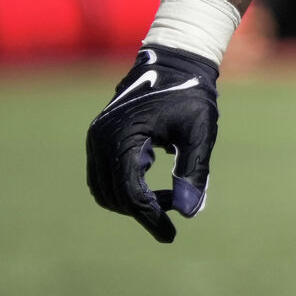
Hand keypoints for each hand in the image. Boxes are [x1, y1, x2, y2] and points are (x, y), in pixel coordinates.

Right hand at [84, 45, 218, 242]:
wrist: (176, 61)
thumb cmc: (191, 94)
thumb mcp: (199, 131)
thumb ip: (193, 171)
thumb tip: (189, 211)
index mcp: (123, 137)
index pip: (130, 192)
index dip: (150, 216)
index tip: (170, 234)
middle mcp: (101, 139)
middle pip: (113, 195)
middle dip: (143, 210)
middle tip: (177, 210)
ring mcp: (96, 139)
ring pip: (105, 189)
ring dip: (133, 201)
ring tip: (170, 197)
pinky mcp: (100, 139)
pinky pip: (105, 176)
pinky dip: (126, 188)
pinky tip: (155, 185)